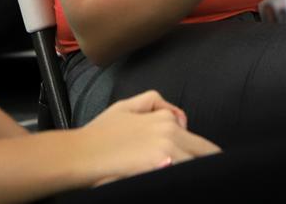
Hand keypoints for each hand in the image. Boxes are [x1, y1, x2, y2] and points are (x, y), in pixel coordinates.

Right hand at [78, 90, 219, 184]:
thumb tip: (178, 116)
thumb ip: (154, 102)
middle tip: (205, 176)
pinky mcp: (159, 169)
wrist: (79, 154)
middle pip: (205, 155)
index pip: (202, 144)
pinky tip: (178, 183)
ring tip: (191, 181)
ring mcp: (167, 152)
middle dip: (205, 165)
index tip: (200, 166)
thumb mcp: (126, 105)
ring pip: (195, 167)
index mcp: (166, 119)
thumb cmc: (99, 134)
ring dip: (193, 173)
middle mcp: (171, 133)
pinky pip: (181, 176)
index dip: (203, 158)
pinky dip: (182, 180)